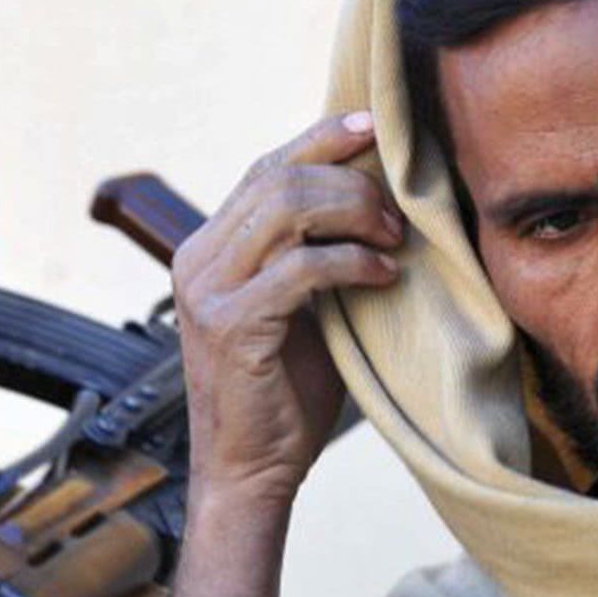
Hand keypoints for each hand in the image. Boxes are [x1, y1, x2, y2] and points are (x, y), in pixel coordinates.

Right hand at [171, 112, 401, 510]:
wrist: (251, 470)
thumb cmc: (287, 391)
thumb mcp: (305, 308)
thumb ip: (318, 254)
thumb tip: (380, 202)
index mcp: (212, 247)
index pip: (266, 167)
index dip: (320, 138)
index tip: (374, 126)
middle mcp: (199, 258)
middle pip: (280, 176)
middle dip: (352, 184)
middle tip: (398, 219)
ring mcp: (208, 289)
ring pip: (286, 207)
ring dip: (354, 215)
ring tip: (393, 245)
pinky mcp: (231, 324)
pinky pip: (301, 267)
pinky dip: (353, 263)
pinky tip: (384, 278)